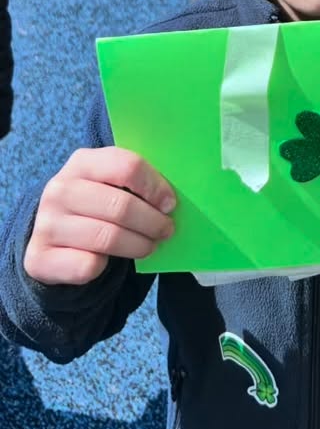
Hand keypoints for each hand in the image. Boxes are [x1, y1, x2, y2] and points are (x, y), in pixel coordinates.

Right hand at [24, 147, 175, 285]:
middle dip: (152, 222)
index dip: (154, 187)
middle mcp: (59, 190)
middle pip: (121, 207)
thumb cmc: (96, 202)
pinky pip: (88, 266)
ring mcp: (47, 224)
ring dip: (139, 245)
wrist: (53, 234)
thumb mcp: (110, 182)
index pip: (126, 166)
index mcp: (82, 162)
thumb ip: (135, 181)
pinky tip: (110, 260)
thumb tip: (170, 200)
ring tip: (150, 246)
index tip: (170, 204)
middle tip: (166, 230)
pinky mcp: (40, 258)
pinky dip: (106, 267)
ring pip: (108, 239)